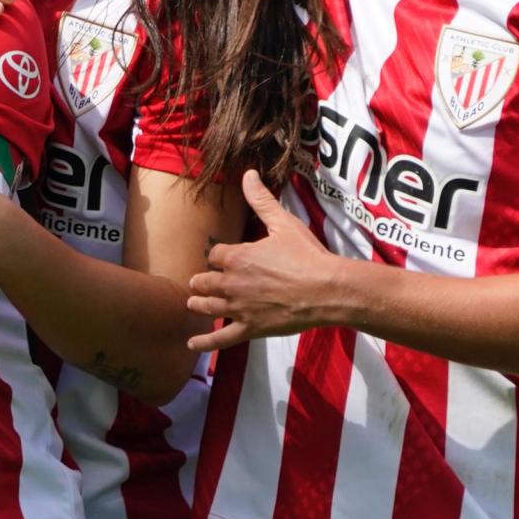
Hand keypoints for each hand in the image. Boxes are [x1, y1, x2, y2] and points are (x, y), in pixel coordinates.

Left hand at [187, 171, 345, 352]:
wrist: (327, 290)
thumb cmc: (306, 255)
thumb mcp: (283, 223)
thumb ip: (261, 200)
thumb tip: (248, 174)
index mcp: (236, 257)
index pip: (214, 255)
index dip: (218, 257)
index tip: (222, 259)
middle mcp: (231, 283)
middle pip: (204, 282)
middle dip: (201, 281)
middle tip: (199, 282)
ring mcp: (238, 308)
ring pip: (207, 307)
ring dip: (198, 304)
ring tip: (192, 303)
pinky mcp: (249, 329)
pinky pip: (221, 338)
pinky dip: (204, 342)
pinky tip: (191, 344)